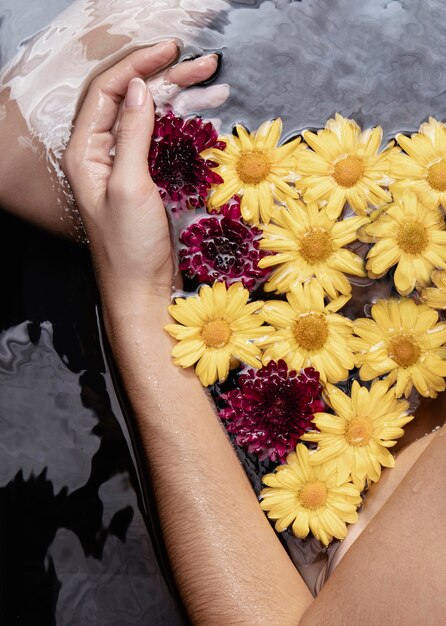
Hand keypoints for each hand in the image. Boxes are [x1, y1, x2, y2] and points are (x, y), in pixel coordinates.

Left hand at [62, 41, 223, 308]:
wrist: (143, 291)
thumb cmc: (129, 248)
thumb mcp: (128, 186)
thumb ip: (132, 134)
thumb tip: (140, 89)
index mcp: (86, 153)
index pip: (109, 93)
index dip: (138, 66)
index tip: (171, 53)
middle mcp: (104, 155)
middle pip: (134, 101)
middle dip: (168, 80)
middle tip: (204, 65)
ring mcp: (128, 167)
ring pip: (154, 120)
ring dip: (183, 101)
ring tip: (215, 86)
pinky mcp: (149, 181)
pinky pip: (166, 143)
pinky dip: (188, 127)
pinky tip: (210, 118)